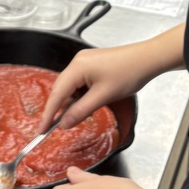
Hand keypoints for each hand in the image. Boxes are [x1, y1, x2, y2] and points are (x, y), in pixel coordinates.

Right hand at [38, 23, 185, 132]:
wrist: (147, 59)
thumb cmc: (128, 74)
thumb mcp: (103, 97)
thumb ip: (81, 111)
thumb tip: (64, 123)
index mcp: (77, 67)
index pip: (57, 94)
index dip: (48, 113)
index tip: (41, 129)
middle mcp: (77, 62)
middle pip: (61, 89)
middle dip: (57, 109)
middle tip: (51, 128)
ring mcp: (85, 62)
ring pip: (71, 86)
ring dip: (71, 103)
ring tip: (70, 119)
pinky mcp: (92, 64)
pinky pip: (80, 82)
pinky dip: (80, 96)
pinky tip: (84, 106)